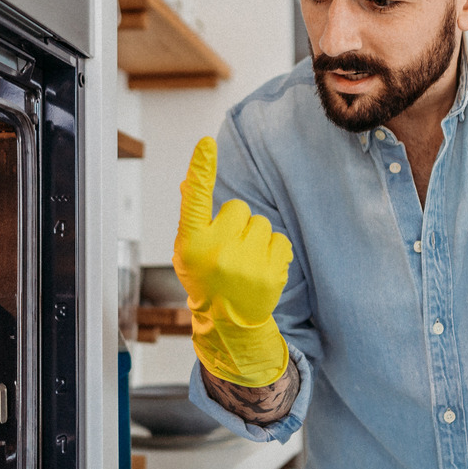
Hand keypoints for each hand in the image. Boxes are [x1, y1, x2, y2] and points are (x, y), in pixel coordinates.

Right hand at [172, 136, 292, 386]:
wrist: (228, 323)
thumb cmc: (206, 279)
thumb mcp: (188, 250)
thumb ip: (191, 217)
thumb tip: (189, 181)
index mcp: (192, 243)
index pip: (195, 200)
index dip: (200, 170)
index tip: (205, 145)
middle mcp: (216, 251)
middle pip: (239, 207)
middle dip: (236, 223)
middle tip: (229, 248)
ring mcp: (245, 263)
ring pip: (261, 222)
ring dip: (255, 237)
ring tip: (245, 261)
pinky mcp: (270, 272)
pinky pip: (279, 238)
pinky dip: (273, 250)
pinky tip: (260, 267)